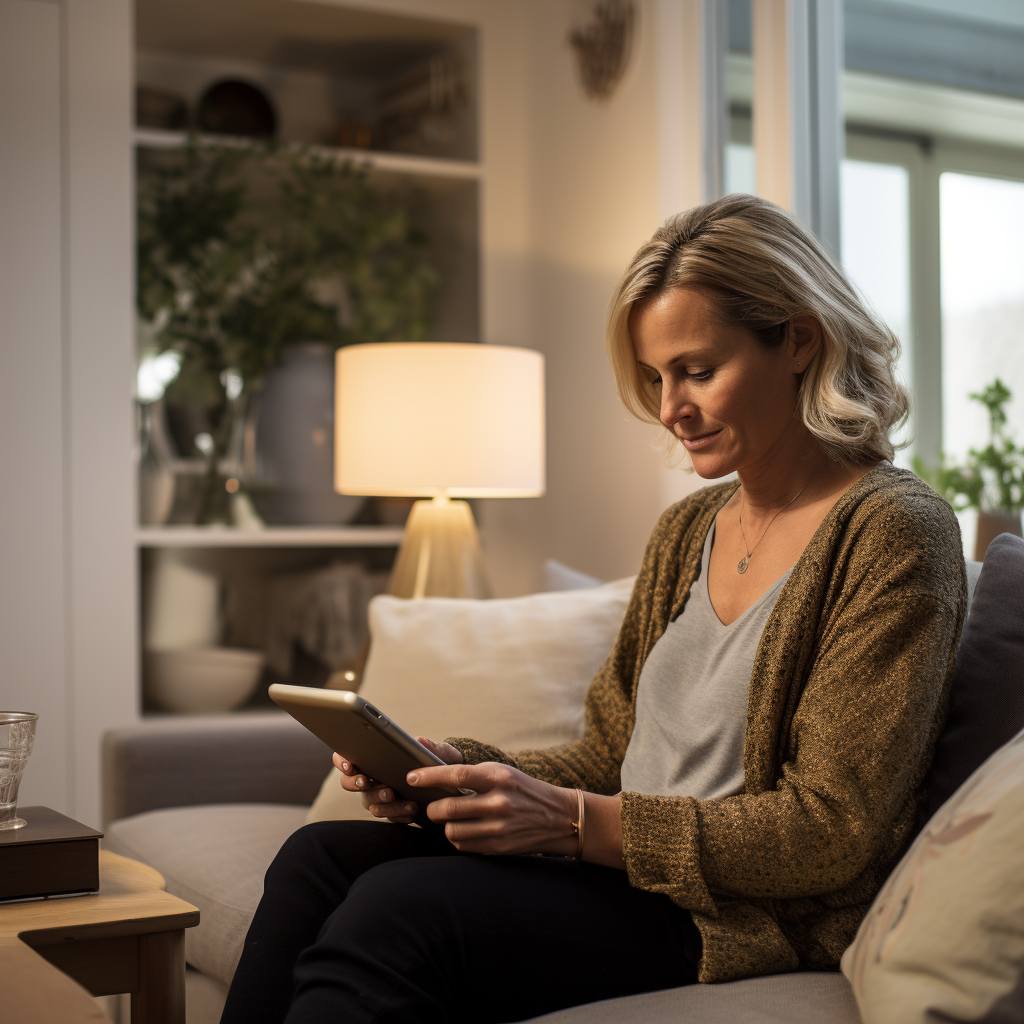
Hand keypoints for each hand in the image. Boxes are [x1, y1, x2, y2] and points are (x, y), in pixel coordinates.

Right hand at [335, 737, 463, 823]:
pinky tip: (412, 809)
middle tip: (368, 781)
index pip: (347, 757)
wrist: (450, 784)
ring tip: (394, 795)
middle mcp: (371, 778)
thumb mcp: (440, 752)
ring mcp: (379, 797)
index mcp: (374, 758)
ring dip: (380, 800)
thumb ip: (433, 747)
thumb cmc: (439, 761)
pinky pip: (389, 817)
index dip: (342, 760)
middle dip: (357, 782)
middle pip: (349, 783)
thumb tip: (421, 741)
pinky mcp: (392, 812)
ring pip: (369, 803)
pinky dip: (399, 813)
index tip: (350, 765)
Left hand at [407, 761, 579, 856]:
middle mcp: (498, 801)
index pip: (455, 774)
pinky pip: (463, 845)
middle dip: (432, 808)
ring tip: (452, 819)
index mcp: (498, 777)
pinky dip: (458, 838)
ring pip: (451, 830)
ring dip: (445, 825)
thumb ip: (473, 775)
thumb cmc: (524, 790)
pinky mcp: (498, 847)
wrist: (559, 817)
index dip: (429, 776)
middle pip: (447, 808)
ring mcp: (499, 827)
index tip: (411, 777)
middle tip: (431, 806)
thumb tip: (436, 778)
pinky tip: (466, 830)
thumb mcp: (503, 773)